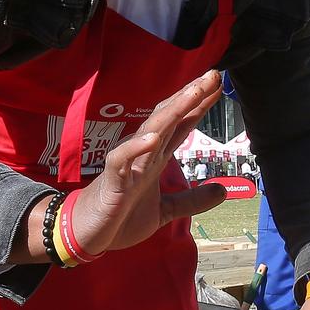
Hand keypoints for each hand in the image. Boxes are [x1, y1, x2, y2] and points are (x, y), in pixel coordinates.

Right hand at [16, 71, 227, 261]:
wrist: (87, 233)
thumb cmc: (121, 217)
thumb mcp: (165, 211)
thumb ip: (192, 200)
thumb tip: (223, 192)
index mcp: (156, 159)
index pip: (180, 126)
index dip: (199, 107)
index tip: (217, 87)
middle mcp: (143, 155)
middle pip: (169, 119)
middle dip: (190, 97)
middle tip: (212, 76)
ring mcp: (128, 165)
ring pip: (150, 131)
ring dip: (172, 112)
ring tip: (193, 94)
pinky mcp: (112, 181)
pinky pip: (121, 160)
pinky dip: (136, 148)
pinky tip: (153, 139)